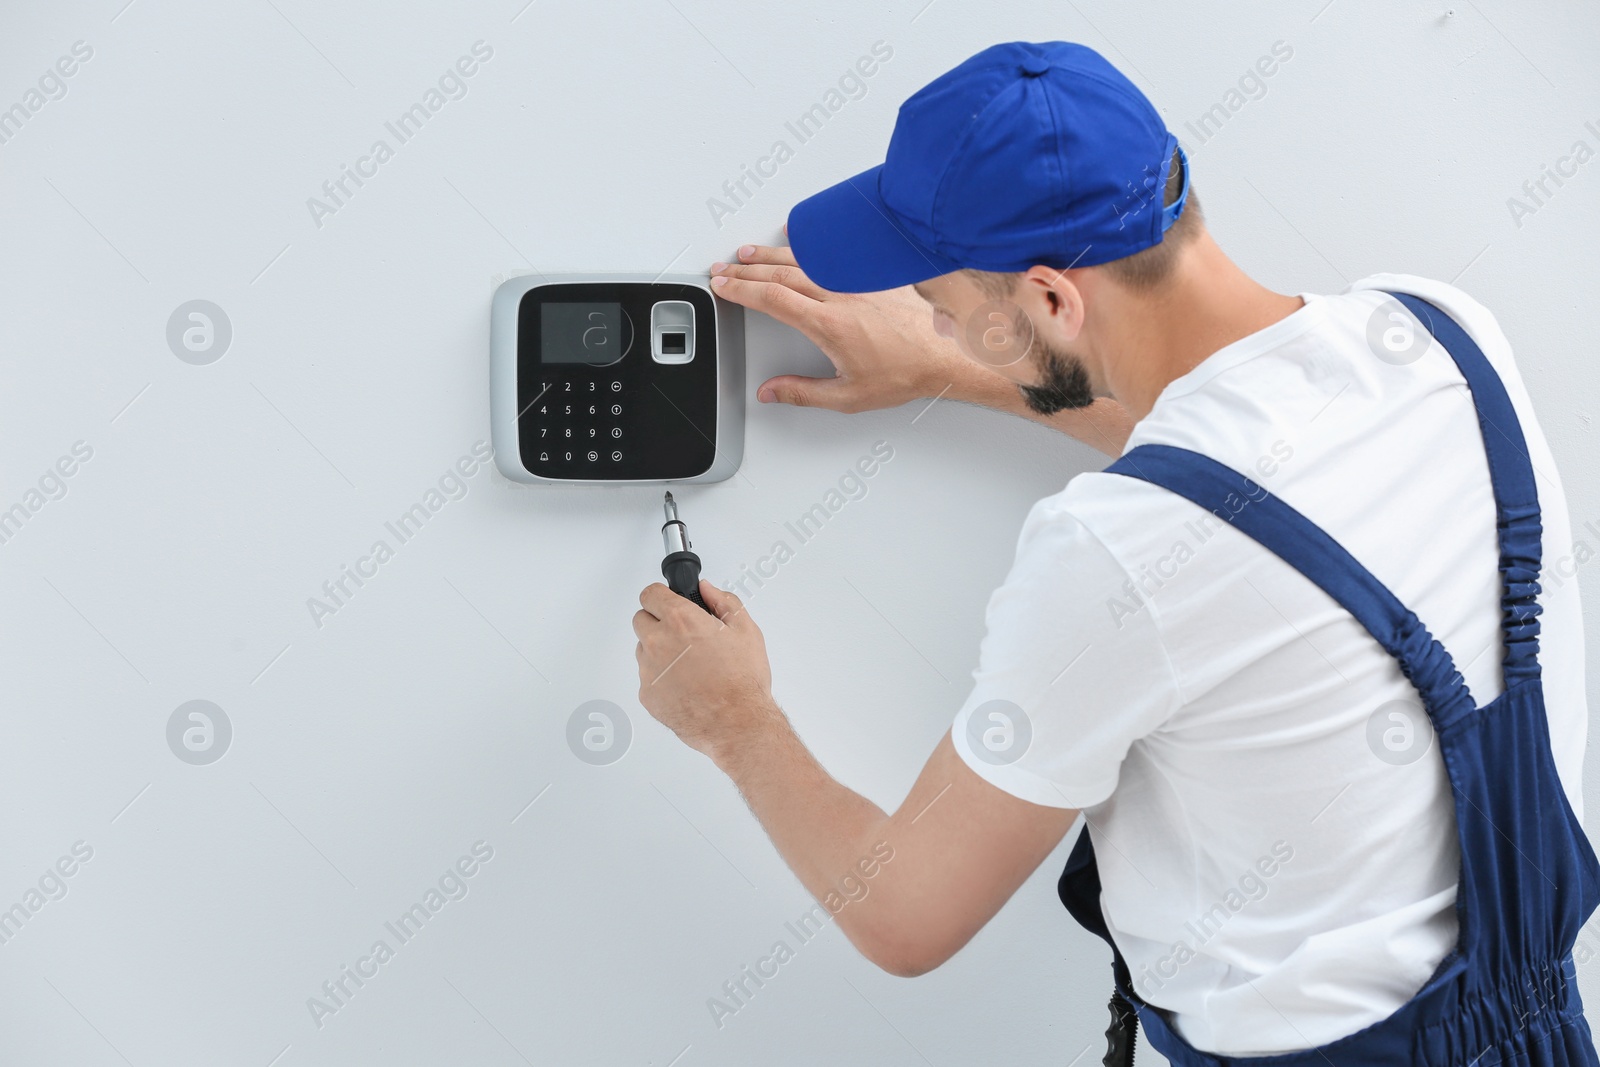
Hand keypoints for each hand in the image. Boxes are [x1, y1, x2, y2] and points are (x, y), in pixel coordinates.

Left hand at [633, 580, 780, 761]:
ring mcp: (649, 670)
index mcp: (681, 620)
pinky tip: (686, 685)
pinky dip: (661, 678)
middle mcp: (658, 642)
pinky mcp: (647, 694)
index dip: (661, 596)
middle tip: (682, 635)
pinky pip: (647, 678)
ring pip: (643, 650)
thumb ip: (723, 601)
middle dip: (658, 622)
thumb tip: (707, 590)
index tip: (667, 601)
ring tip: (689, 665)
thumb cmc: (743, 681)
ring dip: (658, 651)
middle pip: (641, 620)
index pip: (650, 594)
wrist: (737, 724)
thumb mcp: (746, 630)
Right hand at [710, 243, 971, 412]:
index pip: (772, 299)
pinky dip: (807, 244)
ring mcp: (858, 280)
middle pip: (780, 274)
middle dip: (746, 271)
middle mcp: (841, 295)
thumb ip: (803, 393)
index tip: (721, 285)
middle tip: (723, 269)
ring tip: (747, 254)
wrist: (951, 352)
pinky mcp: (873, 273)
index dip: (741, 290)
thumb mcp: (850, 396)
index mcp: (830, 324)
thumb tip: (771, 392)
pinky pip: (833, 252)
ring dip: (770, 256)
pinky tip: (795, 238)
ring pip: (804, 259)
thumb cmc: (909, 371)